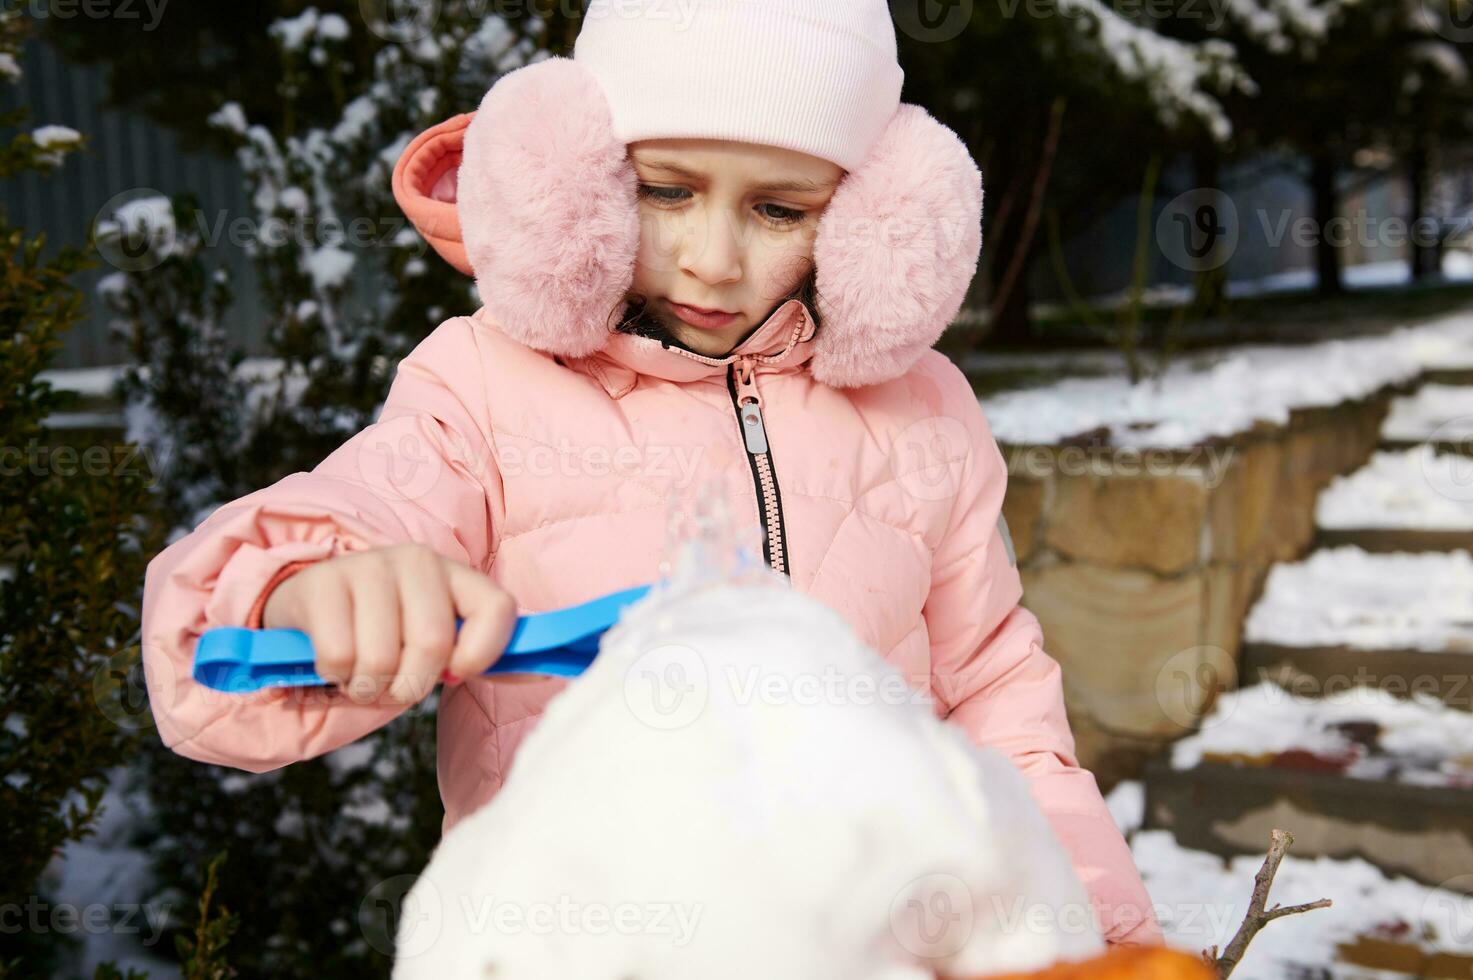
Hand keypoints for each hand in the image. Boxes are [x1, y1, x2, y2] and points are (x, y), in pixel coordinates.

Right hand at [261, 543, 516, 703]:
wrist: (315, 609)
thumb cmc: (390, 634)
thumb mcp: (443, 642)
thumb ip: (488, 655)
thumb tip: (541, 670)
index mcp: (457, 574)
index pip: (498, 608)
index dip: (484, 653)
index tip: (458, 672)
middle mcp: (417, 560)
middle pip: (433, 643)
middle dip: (412, 684)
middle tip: (396, 682)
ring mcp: (367, 566)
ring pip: (381, 657)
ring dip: (369, 685)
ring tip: (364, 671)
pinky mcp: (321, 583)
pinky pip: (339, 656)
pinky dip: (336, 675)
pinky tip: (336, 660)